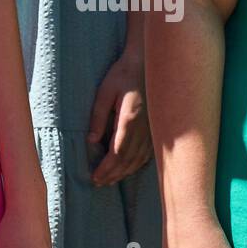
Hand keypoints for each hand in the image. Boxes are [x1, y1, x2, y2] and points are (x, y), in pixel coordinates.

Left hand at [87, 53, 153, 185]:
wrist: (147, 64)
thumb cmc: (123, 75)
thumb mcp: (105, 91)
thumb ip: (98, 116)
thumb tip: (91, 141)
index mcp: (130, 120)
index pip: (118, 153)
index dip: (106, 168)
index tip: (95, 177)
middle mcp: (144, 129)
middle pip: (128, 160)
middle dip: (113, 174)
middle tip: (98, 183)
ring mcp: (152, 130)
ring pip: (138, 159)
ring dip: (124, 172)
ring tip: (109, 180)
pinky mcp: (155, 129)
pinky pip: (147, 154)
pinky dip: (136, 164)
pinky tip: (128, 168)